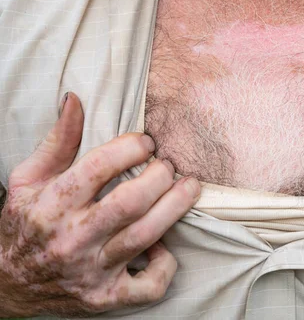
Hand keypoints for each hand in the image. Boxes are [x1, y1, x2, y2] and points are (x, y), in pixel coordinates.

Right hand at [0, 92, 201, 316]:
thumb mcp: (29, 179)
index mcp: (51, 204)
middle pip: (131, 202)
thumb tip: (76, 100)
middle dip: (160, 176)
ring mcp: (90, 271)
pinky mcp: (105, 299)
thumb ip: (58, 141)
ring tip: (190, 187)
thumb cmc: (24, 224)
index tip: (146, 142)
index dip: (131, 148)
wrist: (6, 285)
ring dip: (177, 207)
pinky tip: (163, 247)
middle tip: (169, 166)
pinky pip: (148, 286)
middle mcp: (71, 238)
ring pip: (145, 236)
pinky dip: (165, 266)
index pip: (99, 167)